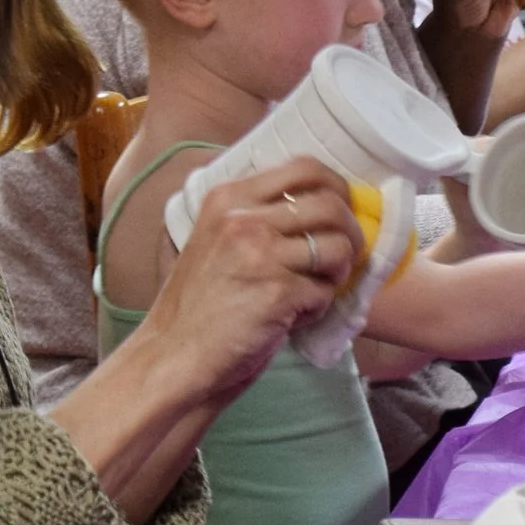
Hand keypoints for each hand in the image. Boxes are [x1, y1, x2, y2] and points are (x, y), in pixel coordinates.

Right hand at [137, 159, 359, 405]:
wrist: (173, 356)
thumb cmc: (203, 303)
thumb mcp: (221, 240)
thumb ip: (263, 217)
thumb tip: (334, 206)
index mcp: (228, 198)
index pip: (305, 168)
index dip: (338, 188)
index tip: (344, 210)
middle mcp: (242, 219)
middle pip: (332, 205)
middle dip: (351, 234)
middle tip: (343, 258)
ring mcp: (259, 255)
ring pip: (338, 246)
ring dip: (337, 273)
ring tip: (312, 290)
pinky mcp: (277, 293)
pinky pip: (326, 291)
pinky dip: (317, 307)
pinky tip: (291, 317)